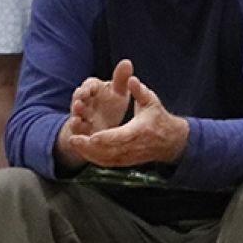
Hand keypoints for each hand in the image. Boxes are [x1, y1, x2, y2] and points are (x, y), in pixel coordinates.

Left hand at [64, 73, 189, 168]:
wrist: (170, 141)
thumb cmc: (158, 118)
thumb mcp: (151, 101)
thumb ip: (140, 91)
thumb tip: (131, 79)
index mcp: (139, 131)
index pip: (120, 137)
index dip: (105, 138)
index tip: (92, 136)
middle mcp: (132, 147)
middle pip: (108, 151)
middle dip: (89, 147)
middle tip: (73, 139)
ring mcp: (128, 157)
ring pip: (105, 159)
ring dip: (88, 154)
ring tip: (74, 144)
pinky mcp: (125, 162)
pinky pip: (107, 163)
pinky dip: (94, 158)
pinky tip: (83, 151)